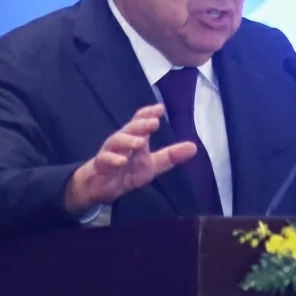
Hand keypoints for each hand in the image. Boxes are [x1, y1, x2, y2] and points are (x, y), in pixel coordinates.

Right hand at [64, 103, 197, 214]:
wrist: (101, 186)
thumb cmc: (127, 170)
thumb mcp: (152, 165)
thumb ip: (171, 156)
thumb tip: (193, 147)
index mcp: (135, 137)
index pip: (140, 120)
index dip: (148, 113)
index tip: (160, 108)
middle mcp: (122, 140)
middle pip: (130, 128)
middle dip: (141, 124)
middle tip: (154, 123)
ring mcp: (110, 151)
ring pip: (117, 141)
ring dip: (128, 140)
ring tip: (140, 142)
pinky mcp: (101, 165)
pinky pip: (106, 160)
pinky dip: (114, 159)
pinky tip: (122, 161)